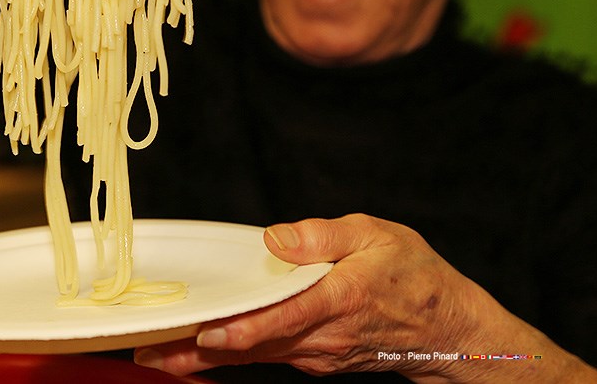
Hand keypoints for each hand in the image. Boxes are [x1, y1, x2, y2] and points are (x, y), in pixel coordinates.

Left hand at [134, 214, 496, 379]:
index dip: (247, 329)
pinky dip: (230, 357)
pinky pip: (266, 356)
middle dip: (200, 351)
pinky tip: (195, 356)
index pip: (286, 316)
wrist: (445, 327)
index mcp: (340, 298)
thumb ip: (324, 235)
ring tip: (156, 356)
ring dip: (205, 359)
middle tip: (151, 351)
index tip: (210, 336)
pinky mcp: (313, 358)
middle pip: (255, 343)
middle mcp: (324, 335)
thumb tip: (277, 238)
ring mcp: (317, 353)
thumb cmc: (412, 275)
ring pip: (254, 355)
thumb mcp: (377, 236)